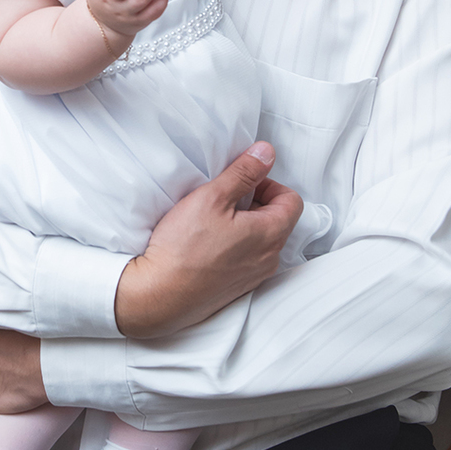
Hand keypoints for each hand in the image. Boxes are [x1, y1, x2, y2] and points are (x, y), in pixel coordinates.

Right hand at [114, 142, 302, 337]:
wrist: (159, 295)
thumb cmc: (183, 249)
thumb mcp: (212, 197)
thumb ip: (243, 172)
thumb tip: (266, 154)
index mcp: (271, 234)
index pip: (292, 200)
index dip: (269, 184)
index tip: (244, 183)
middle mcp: (269, 259)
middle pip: (278, 220)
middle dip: (256, 203)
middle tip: (225, 198)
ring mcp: (254, 277)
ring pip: (262, 240)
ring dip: (244, 224)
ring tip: (213, 220)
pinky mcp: (237, 288)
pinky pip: (247, 259)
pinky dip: (234, 246)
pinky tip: (207, 243)